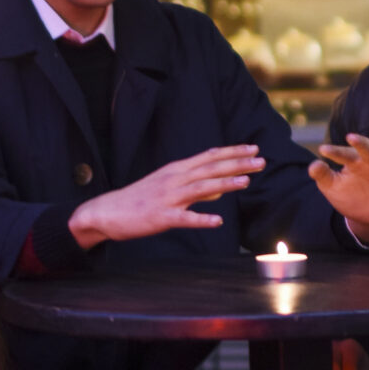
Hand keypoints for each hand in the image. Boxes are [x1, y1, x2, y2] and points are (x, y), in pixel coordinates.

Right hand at [71, 145, 264, 247]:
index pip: (210, 156)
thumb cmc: (141, 198)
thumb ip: (195, 185)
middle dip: (237, 164)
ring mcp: (167, 198)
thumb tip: (221, 186)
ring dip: (224, 184)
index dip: (233, 151)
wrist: (108, 211)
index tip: (254, 148)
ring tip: (246, 182)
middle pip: (210, 169)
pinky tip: (217, 221)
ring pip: (200, 188)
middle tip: (261, 160)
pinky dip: (201, 219)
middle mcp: (174, 179)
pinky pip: (184, 219)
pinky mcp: (161, 217)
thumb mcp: (168, 185)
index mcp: (176, 170)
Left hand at [308, 132, 368, 243]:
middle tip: (350, 137)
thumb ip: (322, 176)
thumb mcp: (332, 188)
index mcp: (354, 162)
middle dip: (360, 144)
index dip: (335, 151)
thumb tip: (313, 165)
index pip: (345, 153)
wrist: (367, 220)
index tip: (323, 150)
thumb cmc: (350, 197)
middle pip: (368, 150)